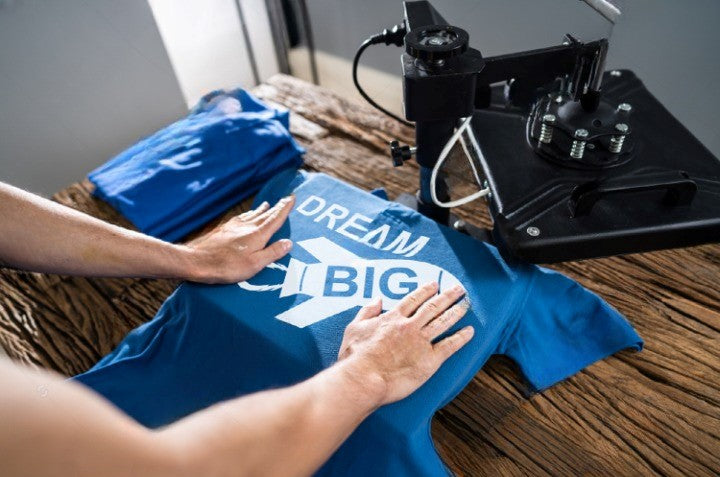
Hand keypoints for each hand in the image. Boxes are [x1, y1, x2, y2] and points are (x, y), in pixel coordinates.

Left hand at [183, 196, 294, 283]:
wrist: (197, 260)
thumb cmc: (227, 266)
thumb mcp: (254, 264)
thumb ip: (272, 253)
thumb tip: (288, 243)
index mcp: (257, 235)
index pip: (275, 218)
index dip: (284, 208)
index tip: (292, 198)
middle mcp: (247, 226)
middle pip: (265, 214)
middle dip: (276, 207)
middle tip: (285, 199)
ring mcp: (234, 226)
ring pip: (253, 214)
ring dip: (262, 209)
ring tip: (268, 205)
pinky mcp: (224, 229)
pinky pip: (242, 217)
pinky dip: (249, 214)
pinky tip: (247, 215)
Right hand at [337, 282, 473, 406]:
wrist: (364, 378)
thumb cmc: (355, 357)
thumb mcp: (354, 328)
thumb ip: (367, 312)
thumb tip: (377, 300)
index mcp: (393, 318)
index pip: (413, 300)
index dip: (425, 291)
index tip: (435, 285)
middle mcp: (410, 326)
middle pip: (433, 307)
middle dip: (447, 296)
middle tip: (459, 289)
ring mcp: (421, 342)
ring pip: (443, 322)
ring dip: (457, 311)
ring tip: (467, 304)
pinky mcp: (430, 360)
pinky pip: (450, 345)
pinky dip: (461, 337)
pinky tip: (470, 331)